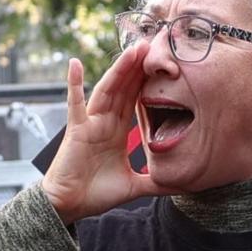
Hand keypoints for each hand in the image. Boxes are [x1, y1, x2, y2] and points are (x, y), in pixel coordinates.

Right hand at [39, 47, 156, 224]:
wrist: (70, 206)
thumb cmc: (95, 193)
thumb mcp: (134, 187)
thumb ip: (155, 183)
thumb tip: (181, 186)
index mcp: (118, 130)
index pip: (136, 100)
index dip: (147, 82)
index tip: (163, 63)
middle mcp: (105, 121)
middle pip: (124, 88)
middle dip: (138, 67)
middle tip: (154, 44)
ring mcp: (90, 122)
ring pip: (107, 90)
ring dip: (119, 69)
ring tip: (133, 50)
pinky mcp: (76, 129)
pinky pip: (75, 104)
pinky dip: (74, 83)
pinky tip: (75, 63)